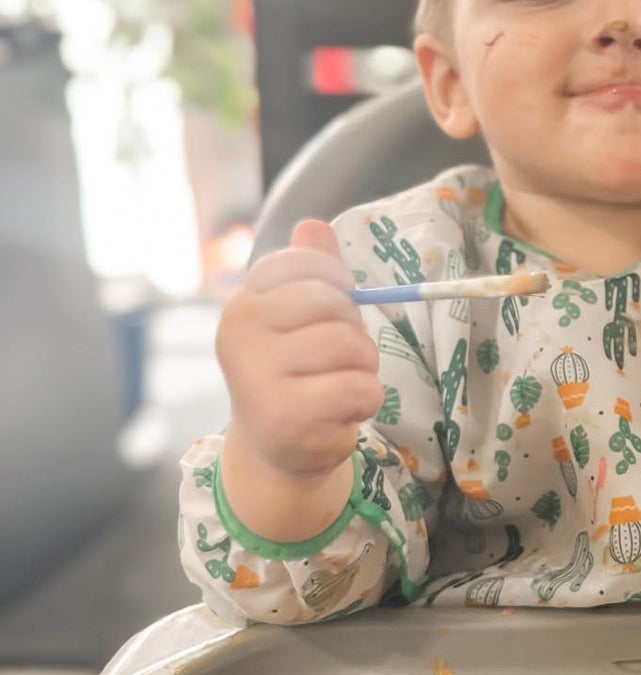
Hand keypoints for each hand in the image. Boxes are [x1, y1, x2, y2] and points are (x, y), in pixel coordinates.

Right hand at [216, 219, 382, 534]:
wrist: (276, 448)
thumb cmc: (295, 371)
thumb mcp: (299, 317)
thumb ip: (311, 270)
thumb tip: (314, 225)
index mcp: (244, 303)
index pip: (302, 264)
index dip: (337, 280)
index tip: (338, 304)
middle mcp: (240, 334)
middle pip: (334, 304)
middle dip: (354, 331)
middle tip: (339, 358)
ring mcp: (259, 377)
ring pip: (351, 346)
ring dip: (364, 369)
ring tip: (338, 386)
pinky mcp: (288, 417)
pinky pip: (361, 388)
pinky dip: (366, 400)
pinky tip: (339, 412)